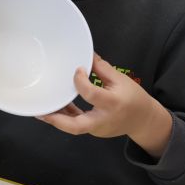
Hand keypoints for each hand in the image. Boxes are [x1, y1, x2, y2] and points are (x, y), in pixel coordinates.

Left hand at [38, 54, 173, 157]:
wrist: (143, 120)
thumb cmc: (134, 98)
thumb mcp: (121, 79)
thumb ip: (102, 68)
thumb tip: (86, 54)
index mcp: (112, 103)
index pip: (91, 94)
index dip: (80, 81)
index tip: (77, 70)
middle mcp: (103, 119)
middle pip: (76, 125)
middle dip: (56, 120)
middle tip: (40, 112)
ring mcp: (97, 128)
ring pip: (73, 127)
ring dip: (56, 117)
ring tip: (41, 109)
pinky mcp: (94, 130)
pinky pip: (76, 124)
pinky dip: (65, 116)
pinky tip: (56, 107)